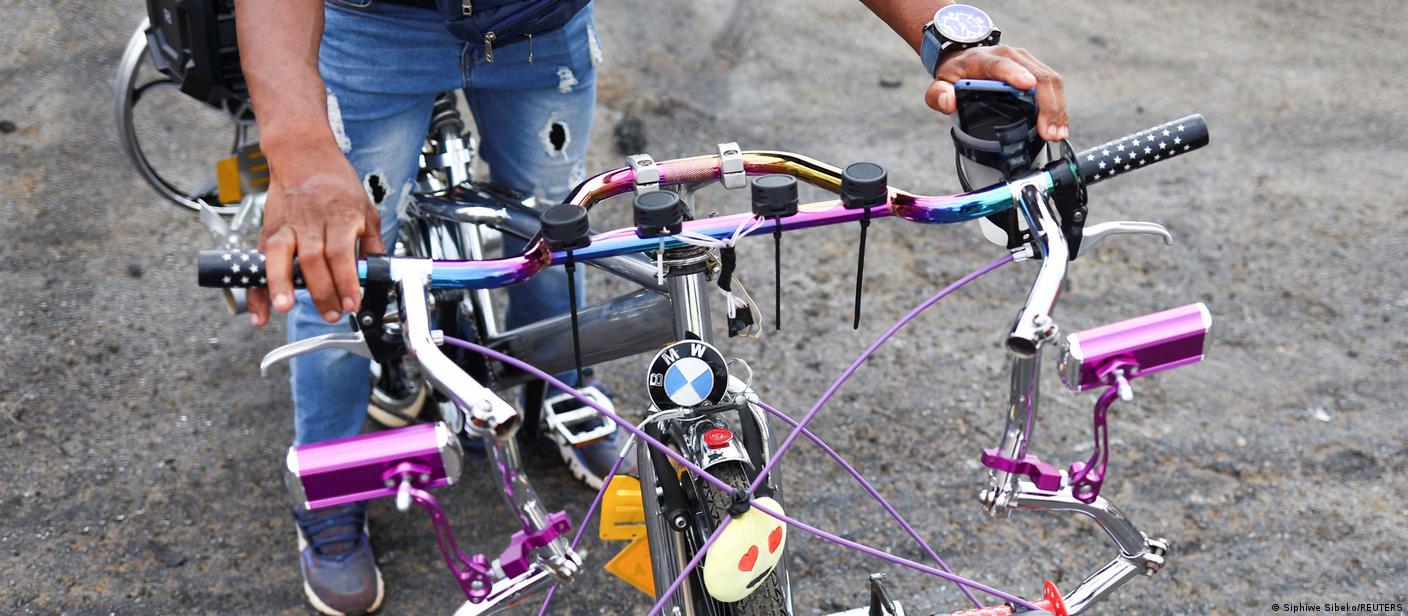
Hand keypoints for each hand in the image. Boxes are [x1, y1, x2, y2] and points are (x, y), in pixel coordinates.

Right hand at [248, 151, 383, 327]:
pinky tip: (260, 311)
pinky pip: (259, 262)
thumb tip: (380, 275)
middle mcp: (310, 222)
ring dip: (281, 284)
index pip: (341, 252)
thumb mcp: (366, 210)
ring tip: (285, 307)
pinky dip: (256, 289)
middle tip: (331, 314)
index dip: (345, 279)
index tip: (351, 302)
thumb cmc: (337, 184)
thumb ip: (372, 245)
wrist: (303, 156)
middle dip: (321, 291)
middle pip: (312, 259)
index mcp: (339, 217)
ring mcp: (286, 227)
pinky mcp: (269, 232)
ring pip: (280, 255)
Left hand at [925, 45, 1067, 140]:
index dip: (1014, 74)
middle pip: (1037, 76)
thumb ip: (938, 94)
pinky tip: (1060, 126)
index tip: (1026, 85)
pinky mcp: (1036, 69)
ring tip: (1058, 134)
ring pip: (1050, 81)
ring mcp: (1027, 61)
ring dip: (1057, 108)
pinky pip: (1053, 86)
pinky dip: (1058, 106)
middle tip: (1049, 132)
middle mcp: (1011, 56)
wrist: (966, 56)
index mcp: (986, 59)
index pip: (1002, 64)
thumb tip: (948, 102)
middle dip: (1047, 105)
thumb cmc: (956, 72)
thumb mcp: (940, 82)